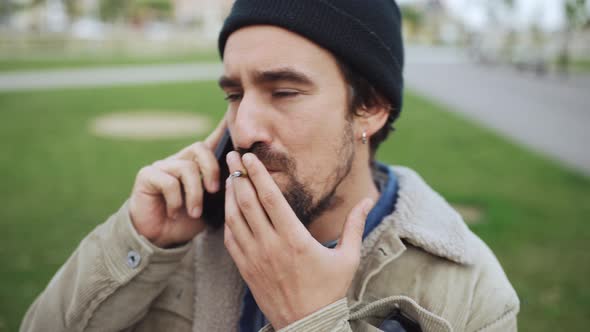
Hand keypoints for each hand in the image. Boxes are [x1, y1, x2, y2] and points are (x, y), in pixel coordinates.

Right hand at [128, 118, 226, 247]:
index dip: (223, 129)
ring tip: (194, 212)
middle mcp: (179, 159)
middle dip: (211, 169)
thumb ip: (224, 189)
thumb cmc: (189, 221)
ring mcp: (162, 166)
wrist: (161, 239)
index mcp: (197, 164)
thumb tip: (242, 176)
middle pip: (200, 148)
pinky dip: (176, 201)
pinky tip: (175, 213)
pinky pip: (168, 181)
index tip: (234, 117)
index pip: (212, 141)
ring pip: (186, 168)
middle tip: (214, 190)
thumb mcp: (213, 205)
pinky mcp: (147, 176)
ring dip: (194, 194)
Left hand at [223, 151, 373, 328]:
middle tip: (232, 155)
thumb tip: (368, 200)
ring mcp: (254, 258)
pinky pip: (231, 238)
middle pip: (248, 202)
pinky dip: (228, 219)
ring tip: (231, 176)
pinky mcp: (246, 269)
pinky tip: (230, 208)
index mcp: (295, 240)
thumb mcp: (348, 258)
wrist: (306, 326)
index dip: (258, 174)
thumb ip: (355, 226)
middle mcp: (270, 246)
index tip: (249, 156)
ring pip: (235, 219)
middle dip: (239, 175)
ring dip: (231, 195)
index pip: (271, 198)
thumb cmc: (329, 292)